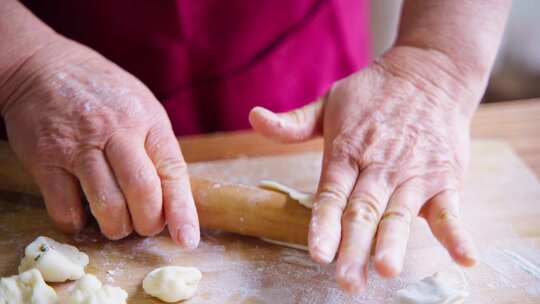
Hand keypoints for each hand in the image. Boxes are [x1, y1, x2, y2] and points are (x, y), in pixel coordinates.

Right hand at [1, 38, 198, 247]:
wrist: (44, 67)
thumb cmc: (103, 93)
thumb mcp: (142, 107)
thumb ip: (156, 148)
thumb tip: (172, 197)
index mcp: (147, 121)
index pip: (172, 172)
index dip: (182, 211)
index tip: (186, 239)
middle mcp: (115, 132)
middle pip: (142, 192)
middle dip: (148, 223)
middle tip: (145, 227)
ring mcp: (78, 146)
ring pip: (106, 205)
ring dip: (116, 228)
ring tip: (117, 225)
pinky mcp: (46, 159)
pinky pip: (65, 208)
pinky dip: (77, 223)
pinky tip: (83, 216)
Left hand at [250, 46, 479, 291]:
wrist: (430, 72)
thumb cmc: (374, 93)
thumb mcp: (329, 102)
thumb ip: (293, 123)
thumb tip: (254, 117)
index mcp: (347, 151)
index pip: (331, 193)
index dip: (324, 224)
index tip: (318, 253)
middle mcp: (379, 166)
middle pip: (363, 211)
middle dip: (354, 246)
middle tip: (348, 281)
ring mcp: (413, 172)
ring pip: (400, 213)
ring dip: (395, 242)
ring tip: (386, 268)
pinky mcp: (444, 176)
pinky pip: (451, 209)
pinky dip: (457, 234)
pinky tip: (464, 258)